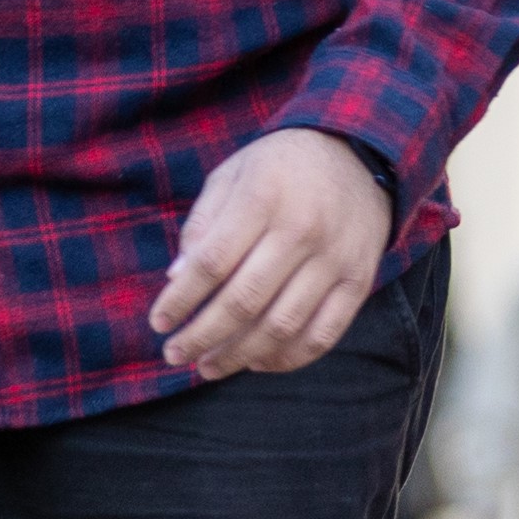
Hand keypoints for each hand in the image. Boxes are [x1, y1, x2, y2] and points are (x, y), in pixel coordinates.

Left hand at [150, 128, 393, 379]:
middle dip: (202, 336)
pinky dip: (288, 358)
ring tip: (209, 366)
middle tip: (175, 354)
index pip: (212, 262)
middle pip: (244, 300)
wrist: (357, 152)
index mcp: (263, 197)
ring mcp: (335, 258)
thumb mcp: (232, 175)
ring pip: (282, 326)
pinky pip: (323, 335)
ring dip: (239, 356)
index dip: (181, 299)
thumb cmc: (279, 168)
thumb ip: (202, 224)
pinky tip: (258, 362)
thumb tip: (176, 278)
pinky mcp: (359, 281)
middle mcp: (302, 229)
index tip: (159, 323)